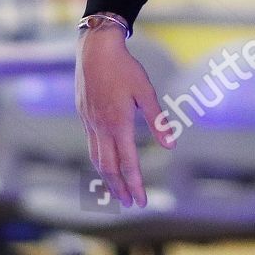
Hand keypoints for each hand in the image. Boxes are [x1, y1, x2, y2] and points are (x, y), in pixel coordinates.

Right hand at [75, 29, 174, 207]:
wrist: (95, 50)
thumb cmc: (125, 68)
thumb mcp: (146, 91)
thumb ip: (157, 120)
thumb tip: (171, 145)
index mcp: (118, 123)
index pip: (128, 162)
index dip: (135, 183)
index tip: (142, 200)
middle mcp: (100, 127)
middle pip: (108, 167)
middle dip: (120, 188)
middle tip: (131, 203)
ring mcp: (89, 122)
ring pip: (97, 159)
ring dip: (107, 178)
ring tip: (116, 191)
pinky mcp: (84, 116)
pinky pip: (91, 145)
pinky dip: (98, 161)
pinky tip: (105, 163)